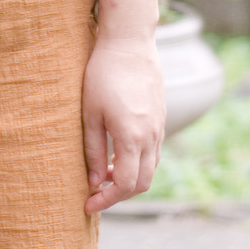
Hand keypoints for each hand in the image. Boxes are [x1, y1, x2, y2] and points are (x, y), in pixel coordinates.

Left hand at [82, 36, 164, 214]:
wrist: (129, 44)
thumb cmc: (102, 75)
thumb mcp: (90, 114)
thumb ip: (94, 151)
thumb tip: (95, 183)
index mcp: (132, 137)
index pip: (126, 184)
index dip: (107, 200)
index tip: (88, 204)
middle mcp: (151, 136)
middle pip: (142, 183)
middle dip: (119, 195)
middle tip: (95, 195)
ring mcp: (160, 128)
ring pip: (151, 169)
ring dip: (129, 180)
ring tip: (103, 176)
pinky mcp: (161, 119)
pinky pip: (153, 153)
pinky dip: (138, 164)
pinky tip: (118, 157)